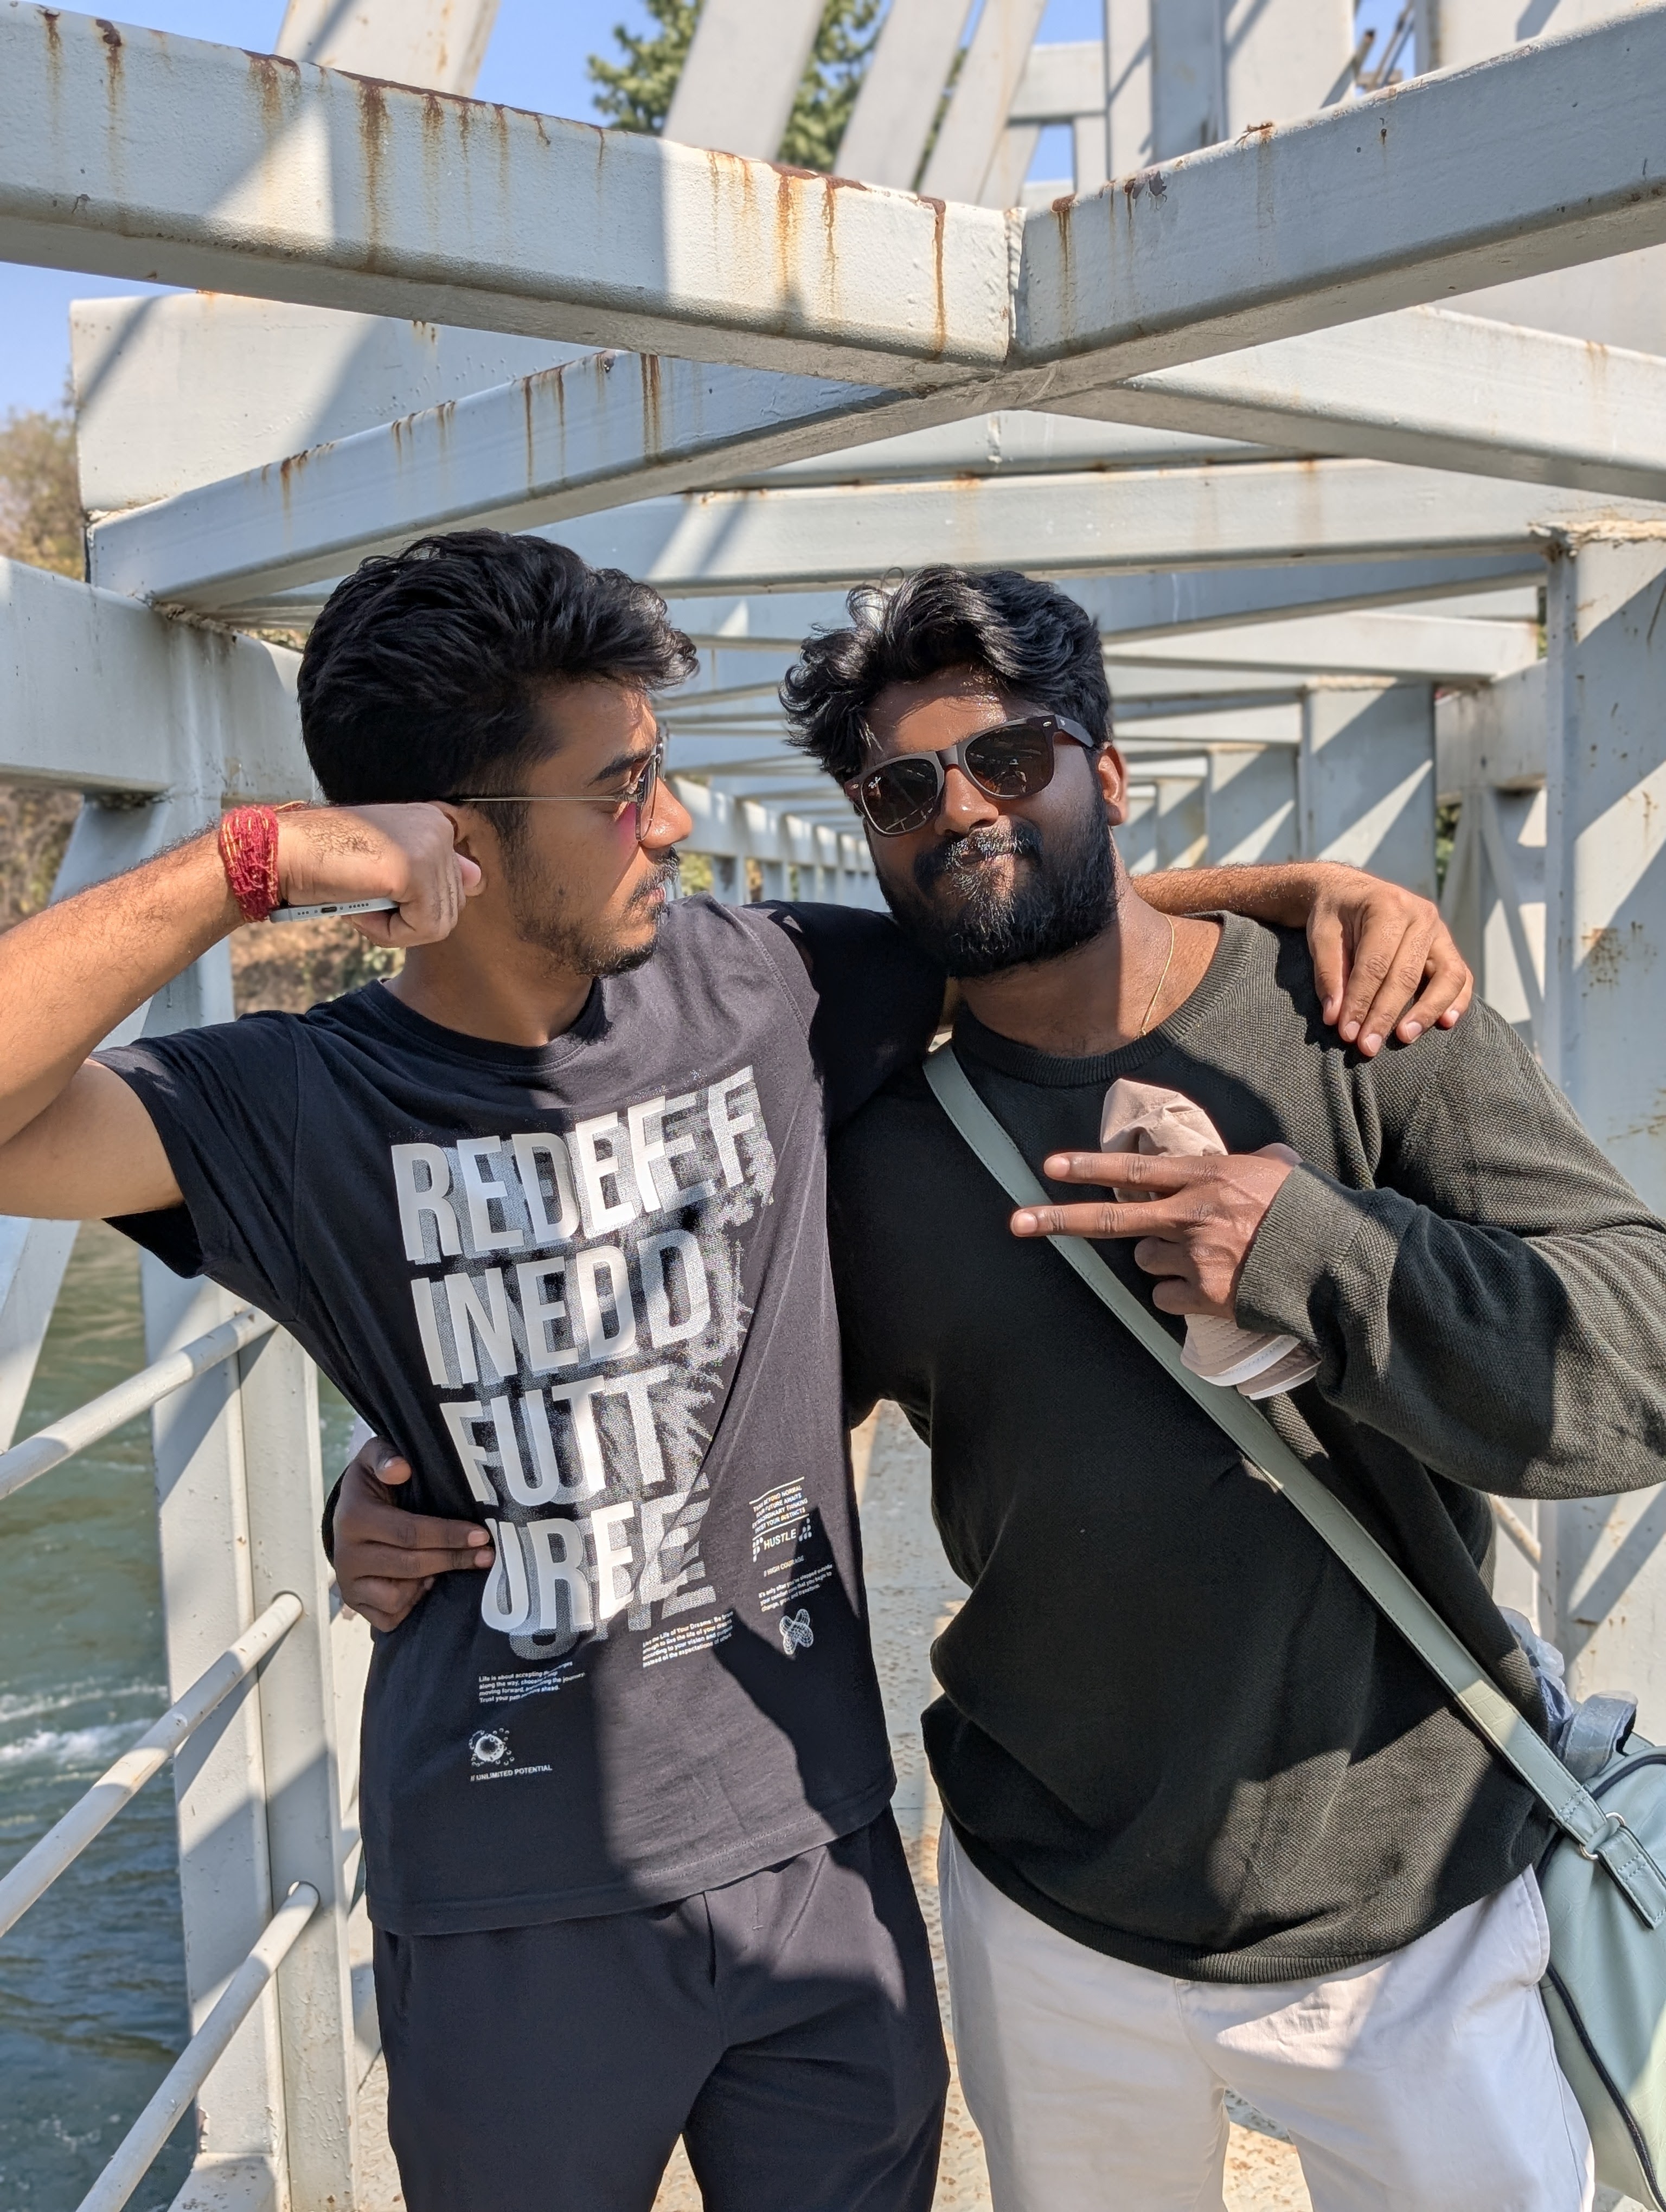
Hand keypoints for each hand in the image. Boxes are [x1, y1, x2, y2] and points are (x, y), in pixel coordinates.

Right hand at [276, 803, 481, 947]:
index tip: (378, 887)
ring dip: (394, 928)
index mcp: (434, 821)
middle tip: (362, 898)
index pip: (457, 886)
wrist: (283, 853)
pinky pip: (422, 929)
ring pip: (439, 923)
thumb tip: (478, 878)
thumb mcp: (387, 864)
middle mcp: (439, 828)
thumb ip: (433, 870)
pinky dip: (387, 932)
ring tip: (359, 901)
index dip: (416, 904)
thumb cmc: (325, 861)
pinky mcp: (416, 870)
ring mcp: (430, 846)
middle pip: (451, 908)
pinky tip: (359, 908)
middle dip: (406, 919)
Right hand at [333, 1436, 493, 1631]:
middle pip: (411, 1565)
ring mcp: (349, 1584)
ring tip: (444, 1565)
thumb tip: (401, 1468)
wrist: (347, 1515)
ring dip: (428, 1583)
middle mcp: (346, 1556)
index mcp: (354, 1517)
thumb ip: (386, 1456)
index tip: (481, 1535)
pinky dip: (410, 1604)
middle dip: (454, 1560)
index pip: (409, 1532)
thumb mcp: (375, 1458)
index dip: (449, 1535)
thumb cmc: (373, 1484)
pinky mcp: (355, 1604)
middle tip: (486, 1555)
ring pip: (398, 1597)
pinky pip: (389, 1617)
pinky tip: (421, 1584)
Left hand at [1010, 1146, 1296, 1317]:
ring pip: (1145, 1259)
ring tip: (1201, 1255)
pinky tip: (1206, 1287)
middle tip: (1017, 1221)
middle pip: (1112, 1218)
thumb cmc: (1309, 1214)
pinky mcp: (1205, 1295)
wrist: (1334, 1264)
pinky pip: (1166, 1296)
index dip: (1089, 1167)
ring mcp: (1196, 1257)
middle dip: (1057, 1218)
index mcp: (1208, 1177)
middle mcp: (1193, 1214)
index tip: (1050, 1166)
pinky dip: (1177, 1294)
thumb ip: (1259, 1163)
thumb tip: (1269, 1158)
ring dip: (1160, 1258)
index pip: (1136, 1169)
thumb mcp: (1281, 1172)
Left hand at [1305, 865, 1471, 1057]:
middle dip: (1385, 1015)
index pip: (1375, 965)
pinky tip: (1445, 1023)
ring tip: (1405, 1038)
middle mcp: (1420, 915)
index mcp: (1387, 905)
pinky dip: (1456, 1001)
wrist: (1351, 892)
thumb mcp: (1321, 936)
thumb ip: (1329, 975)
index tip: (1347, 1033)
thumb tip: (1336, 1017)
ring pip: (1446, 976)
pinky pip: (1462, 976)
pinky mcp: (1447, 947)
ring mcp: (1439, 930)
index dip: (1360, 1002)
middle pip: (1407, 975)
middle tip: (1367, 1046)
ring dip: (1427, 1012)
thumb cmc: (1335, 916)